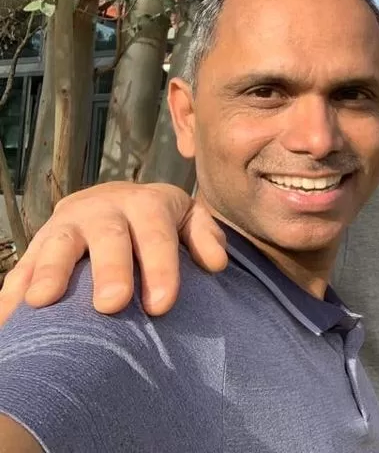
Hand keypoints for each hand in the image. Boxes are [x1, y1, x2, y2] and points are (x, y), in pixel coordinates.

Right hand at [0, 182, 226, 324]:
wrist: (116, 200)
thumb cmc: (159, 221)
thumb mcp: (188, 218)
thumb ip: (204, 236)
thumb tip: (217, 263)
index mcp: (145, 204)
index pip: (156, 233)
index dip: (160, 267)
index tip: (161, 305)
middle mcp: (103, 210)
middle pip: (107, 236)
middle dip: (109, 269)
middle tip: (111, 305)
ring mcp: (66, 226)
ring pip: (57, 244)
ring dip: (49, 272)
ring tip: (42, 303)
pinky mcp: (38, 245)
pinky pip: (22, 267)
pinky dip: (13, 291)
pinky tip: (8, 318)